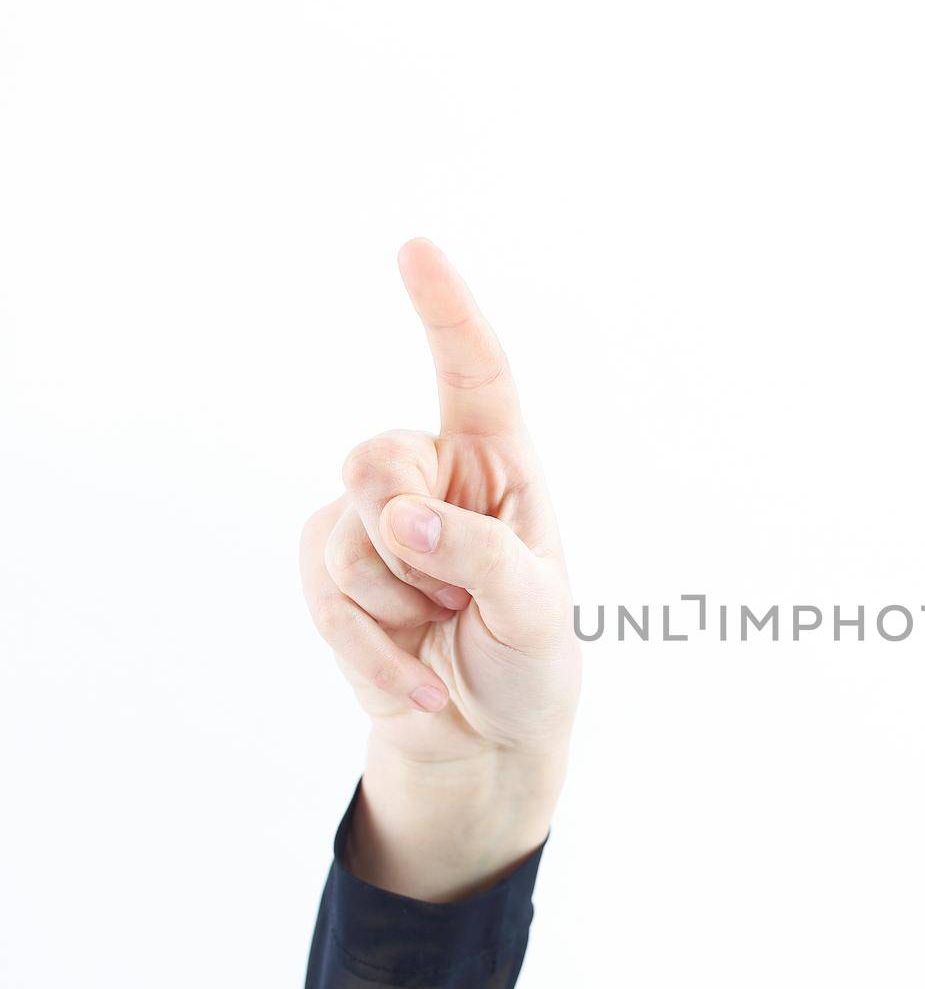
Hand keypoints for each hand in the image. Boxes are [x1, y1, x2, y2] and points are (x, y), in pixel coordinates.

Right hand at [298, 239, 580, 791]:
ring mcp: (375, 523)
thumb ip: (479, 552)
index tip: (415, 249)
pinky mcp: (333, 572)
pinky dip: (371, 648)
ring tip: (443, 626)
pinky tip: (418, 680)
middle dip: (406, 537)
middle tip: (457, 595)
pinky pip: (324, 592)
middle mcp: (435, 478)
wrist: (483, 740)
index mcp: (501, 464)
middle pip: (376, 458)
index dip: (446, 311)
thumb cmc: (530, 661)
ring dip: (395, 602)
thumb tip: (396, 517)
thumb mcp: (536, 609)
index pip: (475, 374)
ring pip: (344, 532)